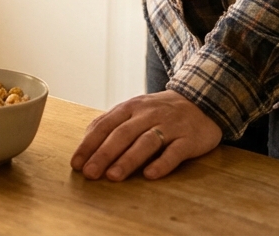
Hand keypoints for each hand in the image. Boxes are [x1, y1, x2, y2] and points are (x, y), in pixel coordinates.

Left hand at [70, 89, 222, 180]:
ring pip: (146, 142)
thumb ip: (111, 123)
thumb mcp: (134, 110)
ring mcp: (169, 125)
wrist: (201, 102)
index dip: (89, 144)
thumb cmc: (159, 112)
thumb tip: (86, 142)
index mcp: (131, 107)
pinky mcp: (189, 139)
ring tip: (113, 176)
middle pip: (123, 134)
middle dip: (104, 154)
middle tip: (90, 173)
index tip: (77, 163)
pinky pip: (175, 152)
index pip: (105, 125)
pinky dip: (162, 163)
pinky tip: (150, 175)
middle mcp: (149, 114)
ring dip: (128, 160)